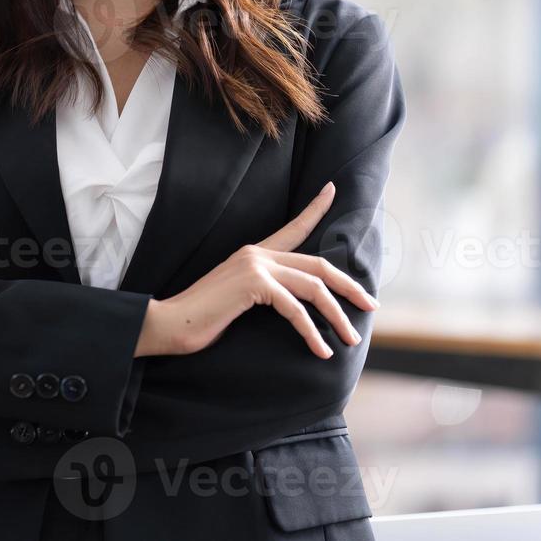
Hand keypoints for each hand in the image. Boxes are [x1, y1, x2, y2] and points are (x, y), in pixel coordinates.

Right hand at [135, 182, 378, 358]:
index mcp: (254, 254)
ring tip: (350, 339)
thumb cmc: (202, 318)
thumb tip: (294, 305)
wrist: (170, 323)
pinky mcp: (253, 284)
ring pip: (313, 286)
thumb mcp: (238, 300)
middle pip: (318, 263)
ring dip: (337, 316)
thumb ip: (264, 293)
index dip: (315, 209)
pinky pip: (295, 308)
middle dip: (349, 285)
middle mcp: (257, 254)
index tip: (333, 190)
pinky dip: (312, 332)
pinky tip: (320, 350)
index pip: (293, 228)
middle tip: (371, 305)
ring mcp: (255, 266)